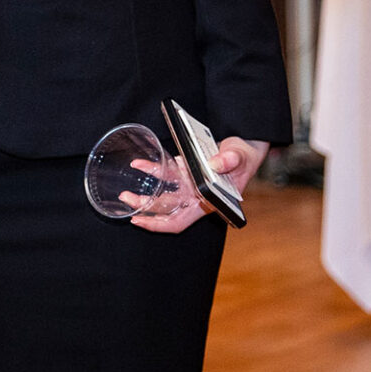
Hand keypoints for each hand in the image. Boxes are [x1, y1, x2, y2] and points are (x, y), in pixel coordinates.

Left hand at [131, 137, 270, 234]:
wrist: (244, 147)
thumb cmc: (244, 157)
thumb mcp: (241, 157)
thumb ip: (231, 160)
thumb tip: (216, 164)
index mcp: (207, 202)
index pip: (180, 221)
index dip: (159, 224)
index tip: (139, 221)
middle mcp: (195, 196)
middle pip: (166, 208)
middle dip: (144, 207)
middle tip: (126, 200)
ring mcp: (189, 184)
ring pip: (163, 193)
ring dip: (144, 193)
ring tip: (126, 192)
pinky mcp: (185, 170)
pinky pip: (165, 172)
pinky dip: (152, 168)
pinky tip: (138, 164)